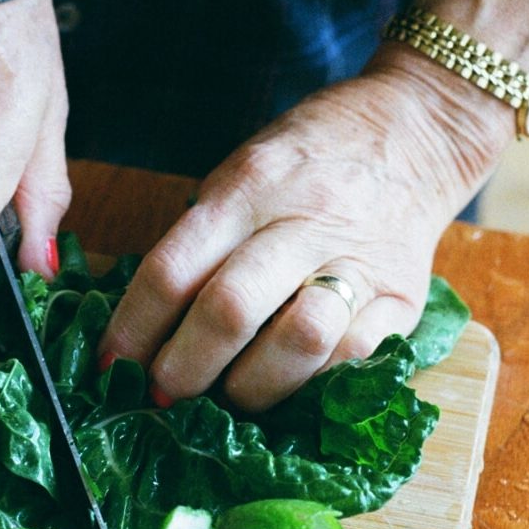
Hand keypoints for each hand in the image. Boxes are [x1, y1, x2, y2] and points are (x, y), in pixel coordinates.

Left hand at [97, 45, 511, 412]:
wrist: (418, 130)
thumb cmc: (309, 158)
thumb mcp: (239, 174)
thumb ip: (198, 241)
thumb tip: (146, 324)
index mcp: (246, 188)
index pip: (172, 269)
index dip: (132, 329)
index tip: (111, 365)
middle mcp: (302, 222)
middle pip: (229, 310)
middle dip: (182, 369)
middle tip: (160, 395)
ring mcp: (358, 261)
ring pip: (297, 341)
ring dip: (249, 386)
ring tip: (227, 398)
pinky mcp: (403, 297)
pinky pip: (352, 357)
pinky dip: (308, 384)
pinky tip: (282, 387)